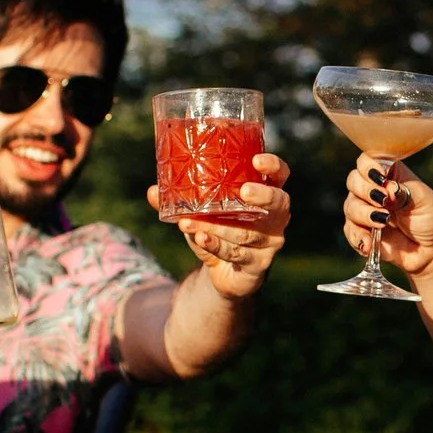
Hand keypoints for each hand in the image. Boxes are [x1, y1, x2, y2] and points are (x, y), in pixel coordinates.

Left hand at [160, 153, 291, 297]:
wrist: (223, 273)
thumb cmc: (218, 230)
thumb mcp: (201, 213)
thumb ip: (179, 202)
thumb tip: (153, 191)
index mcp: (266, 194)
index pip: (280, 175)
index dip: (273, 166)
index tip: (256, 160)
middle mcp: (275, 217)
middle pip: (279, 203)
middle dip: (263, 196)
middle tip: (244, 191)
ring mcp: (270, 242)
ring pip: (246, 232)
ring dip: (217, 226)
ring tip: (190, 221)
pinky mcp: (259, 264)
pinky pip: (237, 254)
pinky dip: (216, 245)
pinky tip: (200, 238)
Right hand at [340, 154, 432, 278]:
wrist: (432, 248)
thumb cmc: (430, 217)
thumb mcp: (423, 199)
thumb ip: (404, 191)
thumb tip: (388, 188)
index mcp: (388, 174)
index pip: (367, 161)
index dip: (368, 167)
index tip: (380, 179)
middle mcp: (372, 189)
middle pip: (353, 181)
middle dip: (365, 191)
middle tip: (383, 202)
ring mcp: (365, 210)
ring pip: (350, 206)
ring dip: (364, 215)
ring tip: (383, 223)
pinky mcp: (362, 231)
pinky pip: (350, 231)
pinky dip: (358, 237)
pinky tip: (368, 243)